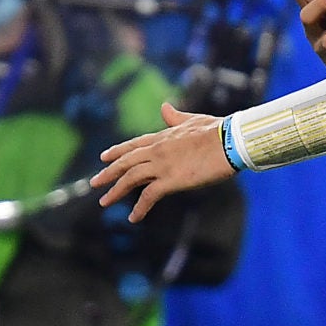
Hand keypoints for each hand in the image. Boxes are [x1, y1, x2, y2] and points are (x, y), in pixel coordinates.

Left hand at [93, 103, 234, 222]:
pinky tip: (133, 218)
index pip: (134, 144)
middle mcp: (157, 150)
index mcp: (163, 136)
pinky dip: (139, 208)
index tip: (104, 157)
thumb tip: (164, 107)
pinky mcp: (170, 180)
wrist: (230, 140)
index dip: (118, 151)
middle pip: (126, 162)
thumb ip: (175, 117)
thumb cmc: (218, 130)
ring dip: (116, 190)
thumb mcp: (193, 120)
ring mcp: (162, 164)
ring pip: (130, 178)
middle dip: (109, 172)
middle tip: (95, 182)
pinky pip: (149, 196)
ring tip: (104, 201)